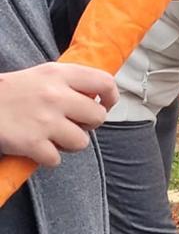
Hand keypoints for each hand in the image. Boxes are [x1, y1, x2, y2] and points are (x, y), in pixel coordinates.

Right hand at [0, 62, 118, 165]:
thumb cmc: (13, 91)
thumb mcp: (43, 74)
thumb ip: (71, 82)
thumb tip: (99, 97)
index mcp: (59, 74)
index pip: (104, 82)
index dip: (111, 96)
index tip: (106, 104)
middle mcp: (56, 96)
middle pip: (98, 116)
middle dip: (89, 124)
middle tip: (72, 124)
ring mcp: (45, 121)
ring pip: (81, 142)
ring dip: (70, 143)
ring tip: (53, 137)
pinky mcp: (32, 143)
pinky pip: (57, 159)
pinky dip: (48, 158)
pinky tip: (37, 148)